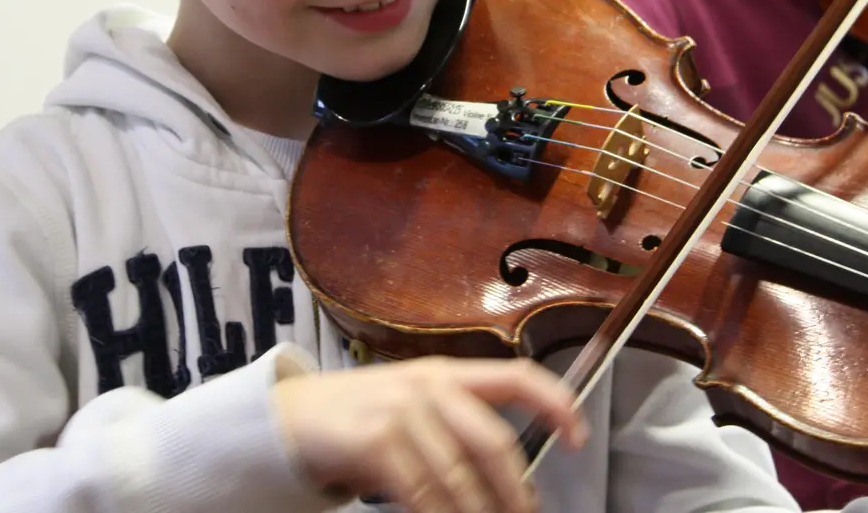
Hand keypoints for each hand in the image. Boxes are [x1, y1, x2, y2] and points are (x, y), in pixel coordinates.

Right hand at [276, 355, 587, 511]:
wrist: (289, 418)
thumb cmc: (359, 420)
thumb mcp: (413, 409)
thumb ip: (457, 431)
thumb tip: (505, 483)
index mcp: (448, 374)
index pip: (519, 377)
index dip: (557, 404)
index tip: (578, 440)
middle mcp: (431, 385)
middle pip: (494, 443)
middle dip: (514, 492)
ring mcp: (403, 409)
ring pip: (460, 477)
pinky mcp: (377, 439)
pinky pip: (423, 492)